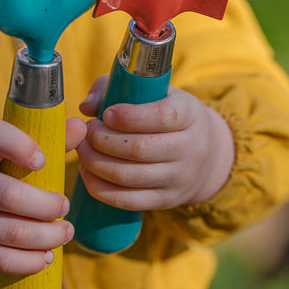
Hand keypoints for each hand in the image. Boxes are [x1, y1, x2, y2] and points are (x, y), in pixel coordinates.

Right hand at [0, 117, 84, 283]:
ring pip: (9, 232)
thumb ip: (43, 141)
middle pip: (9, 195)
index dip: (19, 145)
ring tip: (66, 233)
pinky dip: (28, 262)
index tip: (43, 160)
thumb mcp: (2, 154)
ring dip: (46, 236)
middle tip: (66, 206)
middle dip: (46, 205)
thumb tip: (80, 127)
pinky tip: (47, 257)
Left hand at [76, 77, 233, 211]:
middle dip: (102, 139)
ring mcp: (179, 178)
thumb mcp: (153, 92)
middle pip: (139, 148)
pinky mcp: (166, 200)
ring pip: (129, 176)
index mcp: (189, 114)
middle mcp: (191, 147)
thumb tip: (87, 107)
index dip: (129, 116)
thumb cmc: (165, 115)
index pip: (162, 116)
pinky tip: (87, 172)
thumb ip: (116, 88)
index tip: (107, 114)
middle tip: (87, 130)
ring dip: (95, 162)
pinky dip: (99, 188)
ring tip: (83, 149)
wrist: (205, 154)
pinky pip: (127, 200)